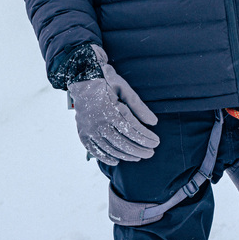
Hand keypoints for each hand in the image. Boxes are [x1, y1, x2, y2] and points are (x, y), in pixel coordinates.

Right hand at [68, 45, 159, 164]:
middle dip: (139, 150)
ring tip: (138, 157)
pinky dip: (105, 157)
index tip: (156, 142)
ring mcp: (90, 129)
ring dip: (126, 155)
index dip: (146, 138)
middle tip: (151, 153)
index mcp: (111, 111)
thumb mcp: (124, 89)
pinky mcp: (83, 132)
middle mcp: (99, 123)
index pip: (133, 130)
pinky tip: (116, 161)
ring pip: (110, 148)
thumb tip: (154, 122)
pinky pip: (94, 150)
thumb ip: (139, 106)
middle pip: (123, 142)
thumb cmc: (106, 82)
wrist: (82, 79)